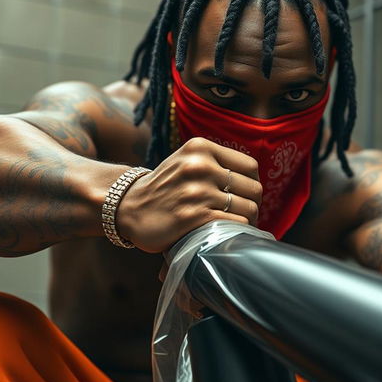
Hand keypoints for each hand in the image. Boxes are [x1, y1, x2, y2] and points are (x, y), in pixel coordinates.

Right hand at [116, 137, 261, 252]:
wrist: (128, 207)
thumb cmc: (164, 187)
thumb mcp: (186, 161)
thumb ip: (216, 163)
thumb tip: (253, 181)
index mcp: (200, 148)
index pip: (250, 166)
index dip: (252, 184)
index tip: (245, 196)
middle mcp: (200, 166)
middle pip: (253, 188)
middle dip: (253, 204)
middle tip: (243, 215)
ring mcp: (198, 192)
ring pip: (248, 208)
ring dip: (248, 221)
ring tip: (237, 226)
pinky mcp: (195, 217)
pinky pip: (236, 224)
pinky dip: (237, 231)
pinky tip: (227, 233)